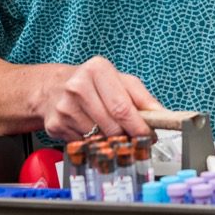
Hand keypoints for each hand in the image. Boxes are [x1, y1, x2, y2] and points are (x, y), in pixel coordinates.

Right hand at [40, 55, 160, 141]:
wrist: (52, 87)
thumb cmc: (92, 82)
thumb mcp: (120, 80)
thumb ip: (142, 97)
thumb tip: (161, 115)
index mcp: (97, 70)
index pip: (122, 107)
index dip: (139, 126)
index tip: (150, 136)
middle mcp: (78, 87)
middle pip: (112, 126)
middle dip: (128, 137)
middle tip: (137, 140)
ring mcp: (64, 107)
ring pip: (99, 138)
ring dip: (112, 143)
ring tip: (115, 135)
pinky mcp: (55, 125)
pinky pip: (84, 144)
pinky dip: (95, 144)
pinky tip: (95, 134)